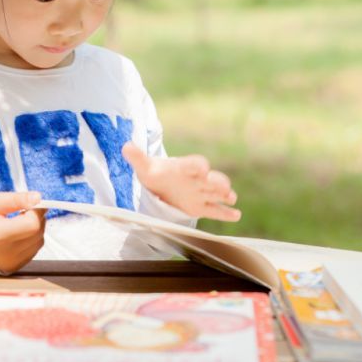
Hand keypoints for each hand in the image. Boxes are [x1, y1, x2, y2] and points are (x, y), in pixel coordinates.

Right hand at [0, 191, 45, 273]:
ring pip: (38, 241)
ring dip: (34, 229)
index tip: (30, 203)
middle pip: (37, 232)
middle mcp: (7, 253)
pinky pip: (33, 250)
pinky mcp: (14, 267)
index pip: (33, 223)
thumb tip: (38, 198)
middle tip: (22, 211)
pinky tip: (16, 234)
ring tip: (17, 222)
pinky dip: (30, 240)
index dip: (36, 210)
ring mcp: (11, 262)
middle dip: (35, 218)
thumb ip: (15, 199)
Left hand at [122, 142, 240, 221]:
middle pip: (211, 178)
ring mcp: (201, 193)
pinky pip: (215, 210)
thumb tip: (125, 146)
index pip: (194, 164)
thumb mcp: (145, 167)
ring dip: (225, 195)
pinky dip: (226, 212)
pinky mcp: (202, 206)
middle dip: (217, 182)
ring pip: (216, 193)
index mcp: (184, 167)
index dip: (198, 166)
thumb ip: (137, 157)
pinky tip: (236, 215)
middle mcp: (197, 179)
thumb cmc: (156, 174)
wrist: (161, 185)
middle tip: (224, 186)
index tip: (203, 168)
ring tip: (231, 198)